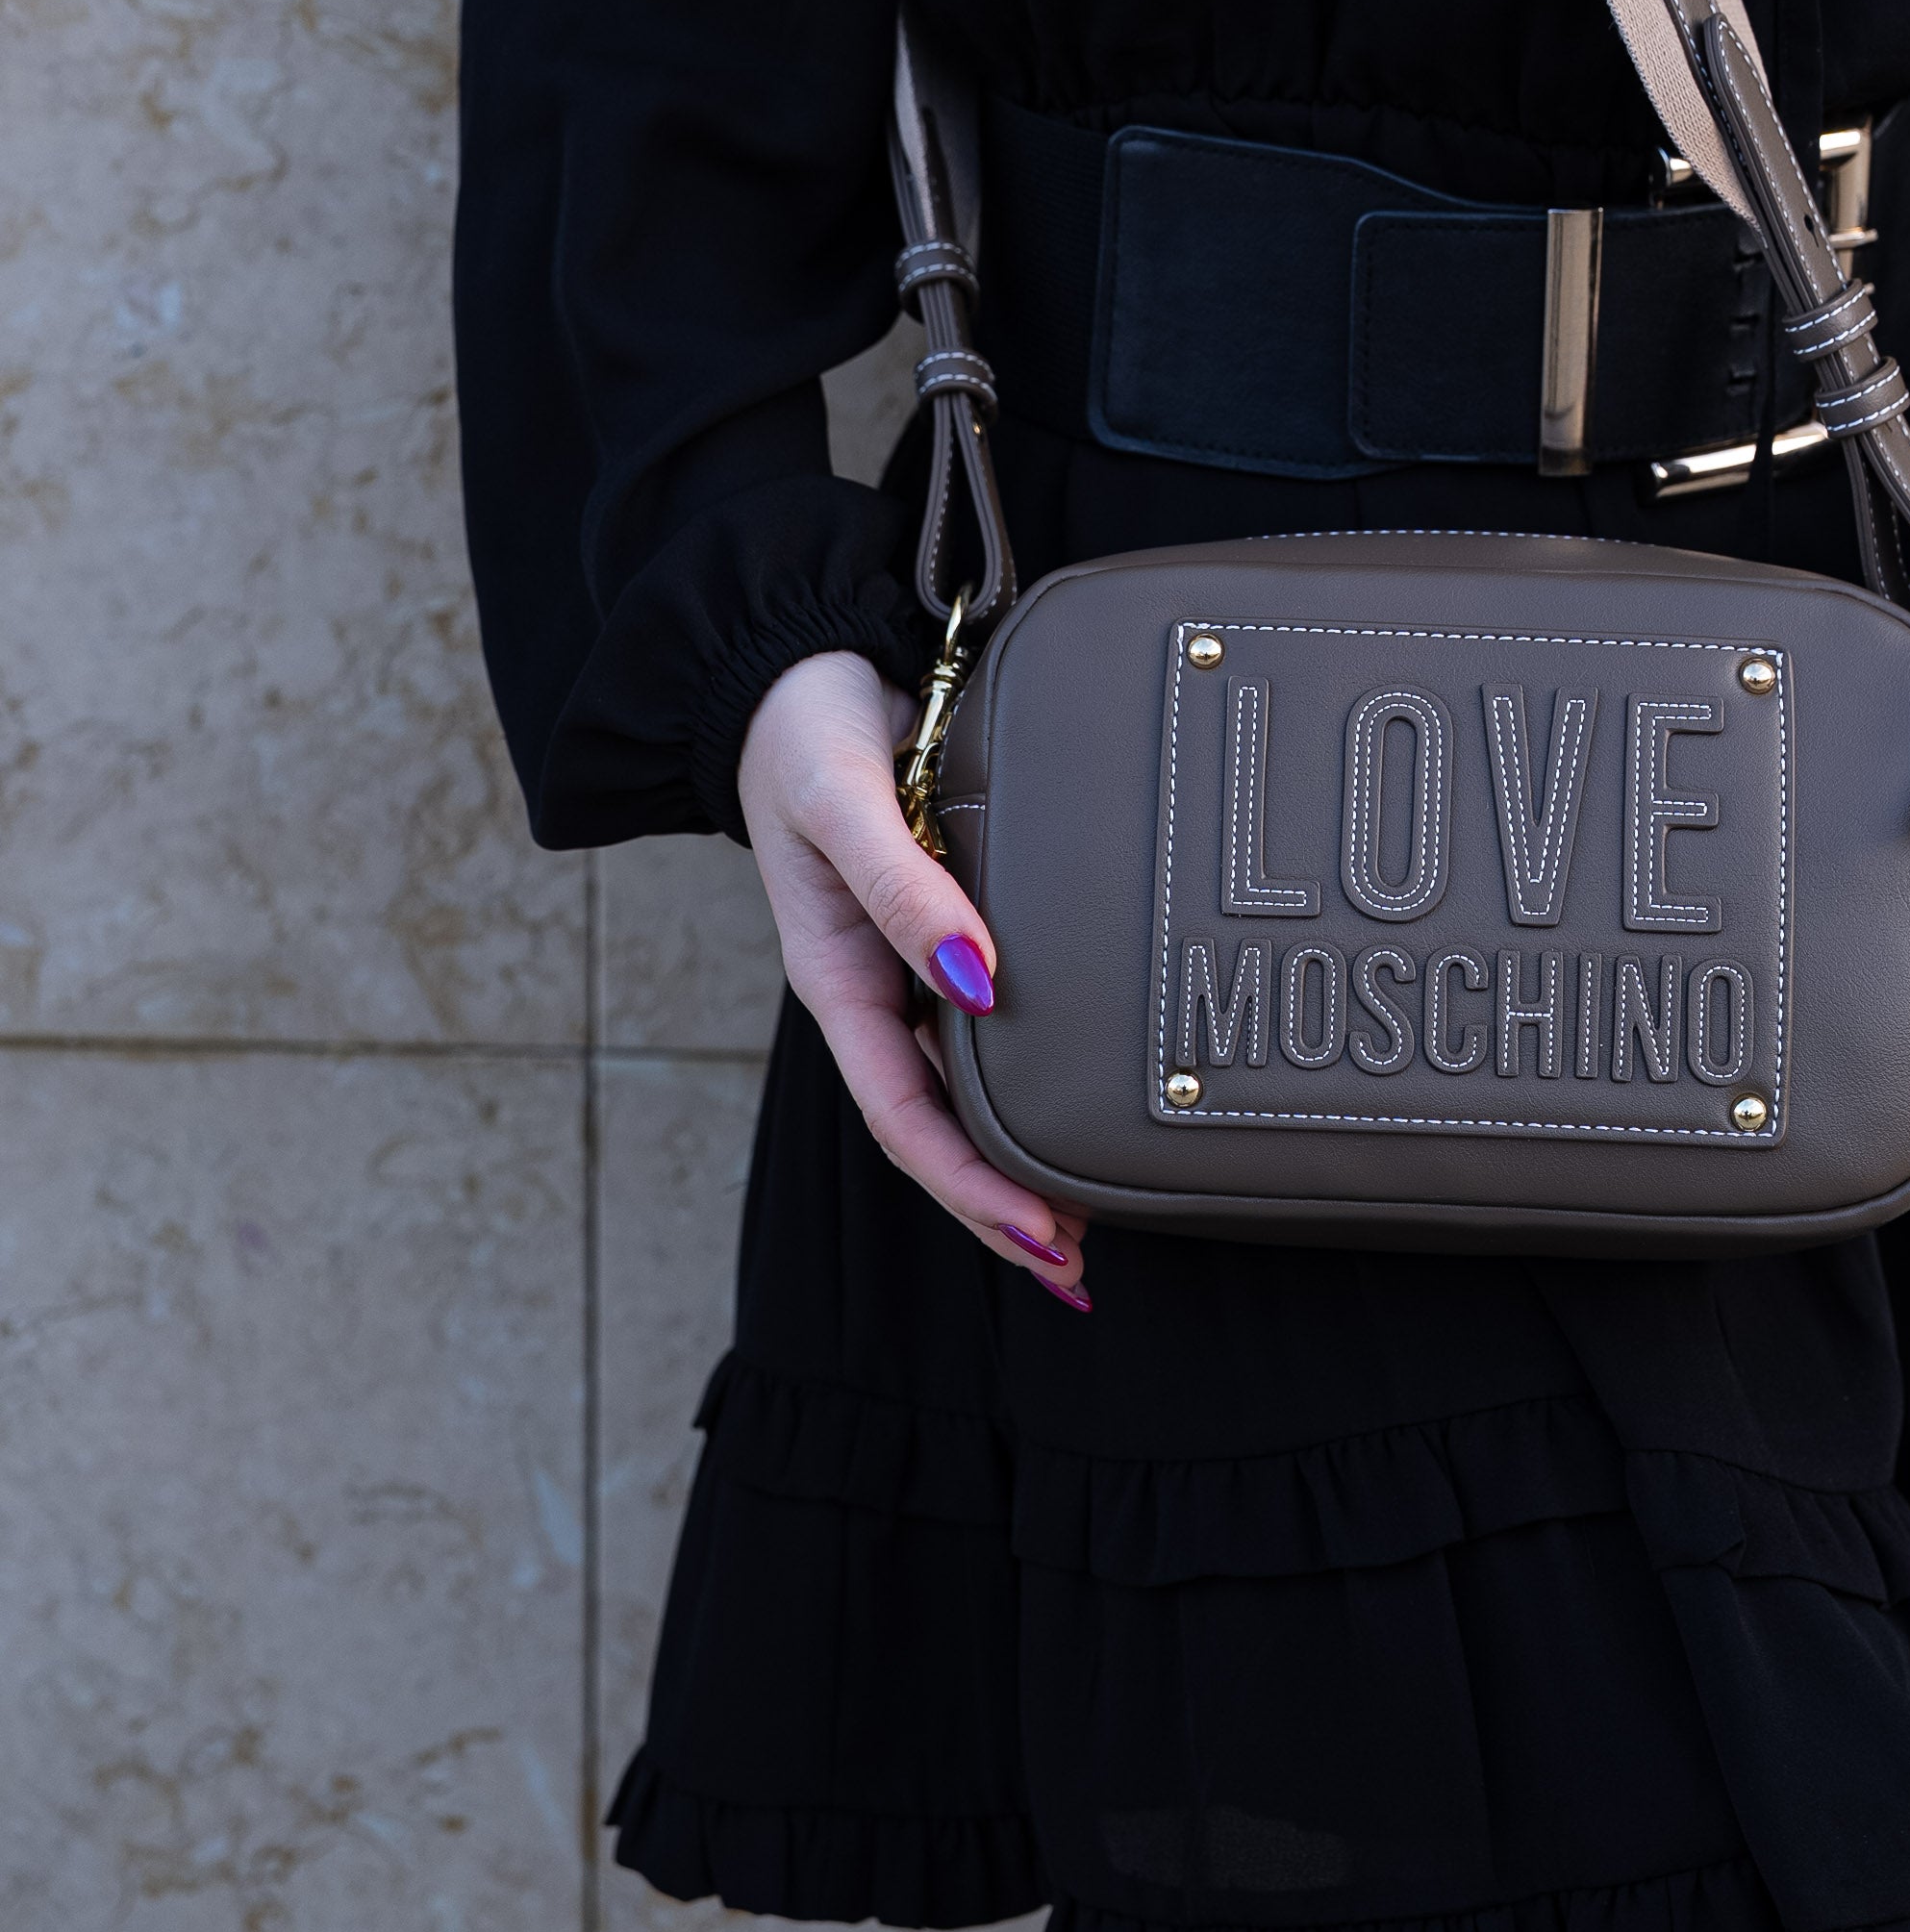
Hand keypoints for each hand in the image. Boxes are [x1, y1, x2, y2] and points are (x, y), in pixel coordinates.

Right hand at [737, 648, 1090, 1301]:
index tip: (1040, 1237)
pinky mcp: (950, 917)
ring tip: (1091, 1210)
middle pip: (941, 1126)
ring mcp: (911, 958)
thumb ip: (903, 888)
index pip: (906, 1117)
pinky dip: (1031, 1063)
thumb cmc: (800, 733)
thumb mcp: (842, 804)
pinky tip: (1078, 1087)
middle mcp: (878, 984)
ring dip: (1019, 1149)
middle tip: (1080, 1266)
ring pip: (967, 1081)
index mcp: (838, 978)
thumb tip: (977, 979)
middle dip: (1000, 1203)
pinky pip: (988, 1014)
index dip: (970, 1187)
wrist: (795, 665)